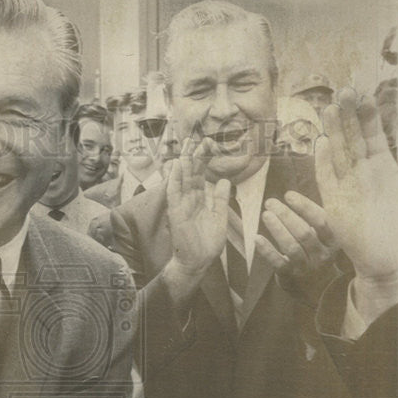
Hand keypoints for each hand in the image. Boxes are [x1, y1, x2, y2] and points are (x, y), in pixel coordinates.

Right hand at [164, 138, 230, 303]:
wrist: (199, 262)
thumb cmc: (207, 244)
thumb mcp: (220, 218)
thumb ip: (219, 199)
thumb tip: (223, 180)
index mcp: (199, 199)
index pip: (200, 174)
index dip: (204, 158)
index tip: (210, 143)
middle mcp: (189, 199)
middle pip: (190, 172)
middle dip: (194, 154)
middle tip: (199, 136)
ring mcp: (181, 205)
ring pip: (181, 178)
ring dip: (183, 161)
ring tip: (187, 144)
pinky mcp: (176, 213)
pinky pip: (174, 192)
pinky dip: (174, 179)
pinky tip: (176, 165)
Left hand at [255, 192, 339, 305]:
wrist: (319, 291)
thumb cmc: (316, 255)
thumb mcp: (323, 239)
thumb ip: (313, 221)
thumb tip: (292, 196)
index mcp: (332, 241)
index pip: (321, 220)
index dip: (305, 207)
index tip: (289, 195)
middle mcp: (322, 255)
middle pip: (304, 232)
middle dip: (286, 215)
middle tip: (270, 202)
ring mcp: (306, 268)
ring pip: (292, 247)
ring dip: (277, 229)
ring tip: (265, 214)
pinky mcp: (290, 277)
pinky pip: (278, 262)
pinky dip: (267, 250)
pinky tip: (257, 238)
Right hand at [315, 89, 397, 286]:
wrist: (387, 259)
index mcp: (384, 168)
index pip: (374, 136)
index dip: (369, 118)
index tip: (366, 96)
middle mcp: (364, 175)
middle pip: (353, 140)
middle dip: (349, 117)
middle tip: (343, 92)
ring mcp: (348, 188)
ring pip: (339, 154)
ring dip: (334, 133)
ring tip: (330, 109)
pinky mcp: (335, 205)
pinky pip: (327, 179)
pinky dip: (323, 162)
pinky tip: (321, 144)